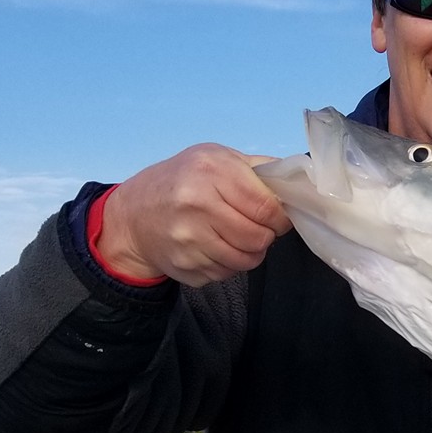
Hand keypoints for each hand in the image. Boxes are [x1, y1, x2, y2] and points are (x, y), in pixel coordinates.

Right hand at [98, 144, 291, 286]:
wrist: (133, 214)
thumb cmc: (182, 181)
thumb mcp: (215, 158)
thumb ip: (257, 169)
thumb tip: (298, 183)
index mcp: (209, 172)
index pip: (265, 207)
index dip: (280, 217)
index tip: (279, 217)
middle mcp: (196, 205)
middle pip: (258, 238)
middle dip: (266, 236)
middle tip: (259, 227)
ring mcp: (187, 240)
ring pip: (246, 261)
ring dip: (251, 252)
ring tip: (241, 237)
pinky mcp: (184, 266)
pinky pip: (226, 273)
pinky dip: (229, 264)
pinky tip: (217, 247)